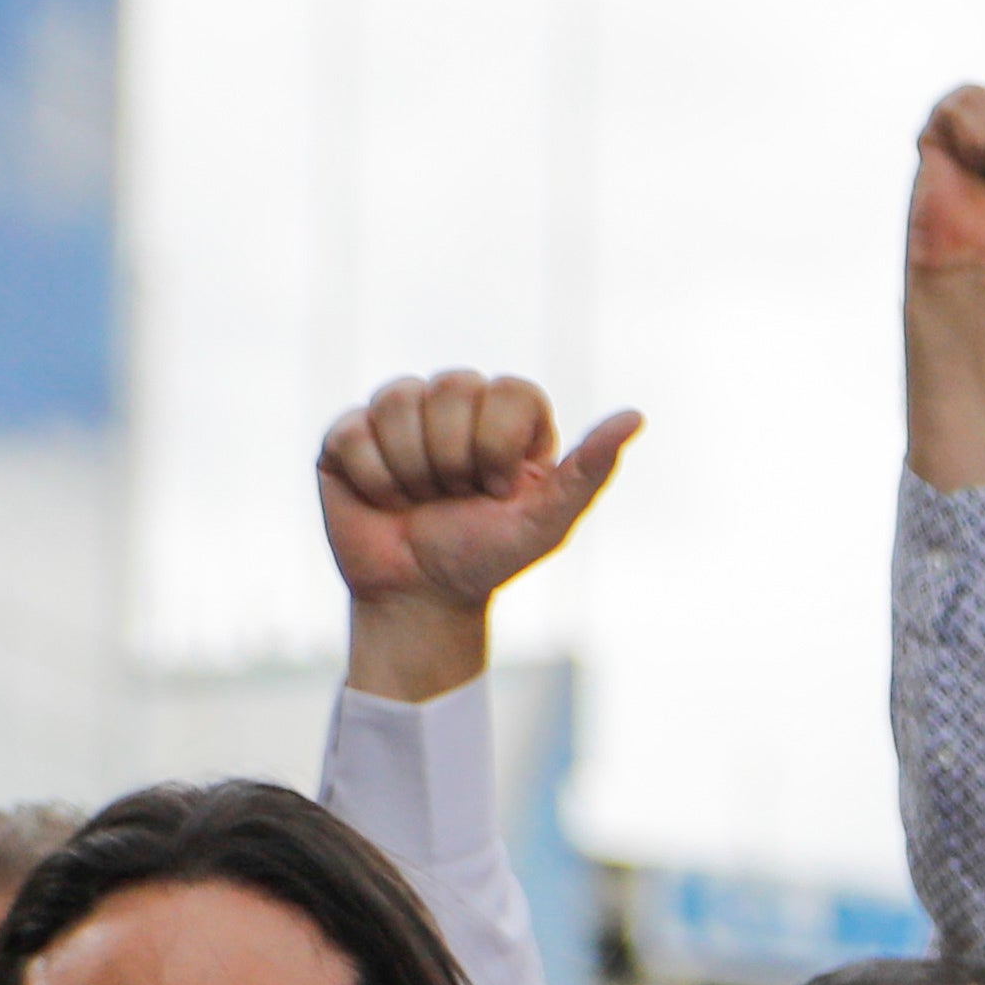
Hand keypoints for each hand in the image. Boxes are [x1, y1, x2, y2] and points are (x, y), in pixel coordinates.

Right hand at [321, 373, 640, 702]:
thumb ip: (589, 470)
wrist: (420, 599)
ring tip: (420, 499)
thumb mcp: (546, 523)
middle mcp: (453, 401)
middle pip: (453, 385)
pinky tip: (385, 500)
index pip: (509, 390)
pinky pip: (356, 430)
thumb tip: (636, 415)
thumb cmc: (487, 558)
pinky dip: (375, 479)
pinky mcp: (348, 435)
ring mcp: (398, 413)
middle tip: (456, 496)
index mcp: (505, 414)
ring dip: (414, 470)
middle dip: (456, 460)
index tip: (498, 491)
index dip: (500, 446)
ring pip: (400, 399)